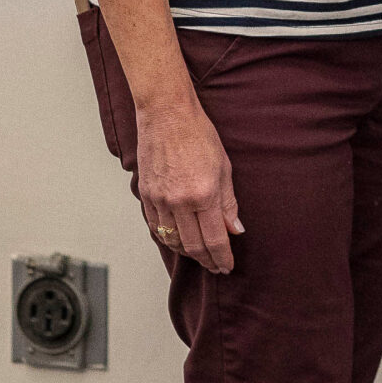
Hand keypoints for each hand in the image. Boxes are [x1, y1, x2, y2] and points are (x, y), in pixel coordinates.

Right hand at [133, 97, 242, 271]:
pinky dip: (169, 238)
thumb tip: (235, 229)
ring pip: (173, 240)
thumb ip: (228, 203)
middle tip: (216, 266)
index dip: (222, 257)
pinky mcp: (146, 196)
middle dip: (207, 260)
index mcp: (203, 194)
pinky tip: (178, 240)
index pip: (215, 239)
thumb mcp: (224, 168)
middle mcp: (179, 202)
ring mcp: (159, 200)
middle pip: (193, 245)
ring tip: (200, 256)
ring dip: (188, 253)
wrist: (166, 115)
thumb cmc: (199, 135)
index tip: (227, 267)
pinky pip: (156, 227)